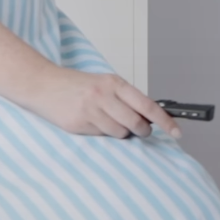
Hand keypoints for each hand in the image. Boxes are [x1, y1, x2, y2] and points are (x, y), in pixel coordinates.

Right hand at [14, 64, 175, 138]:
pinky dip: (102, 134)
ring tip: (107, 121)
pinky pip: (102, 136)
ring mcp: (91, 110)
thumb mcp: (103, 84)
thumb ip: (124, 98)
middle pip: (136, 123)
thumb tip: (148, 117)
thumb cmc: (76, 85)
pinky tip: (92, 123)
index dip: (165, 121)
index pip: (147, 105)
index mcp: (114, 83)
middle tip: (138, 130)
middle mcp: (104, 95)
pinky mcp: (79, 123)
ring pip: (120, 133)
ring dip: (120, 133)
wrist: (42, 84)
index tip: (177, 132)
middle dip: (141, 131)